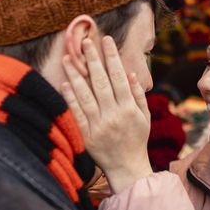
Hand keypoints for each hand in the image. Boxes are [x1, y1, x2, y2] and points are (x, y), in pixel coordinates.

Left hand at [61, 36, 152, 192]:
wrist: (127, 168)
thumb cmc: (136, 140)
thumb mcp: (144, 117)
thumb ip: (137, 95)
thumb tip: (130, 73)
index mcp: (129, 109)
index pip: (119, 77)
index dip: (112, 57)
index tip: (106, 41)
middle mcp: (114, 115)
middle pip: (101, 82)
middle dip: (93, 59)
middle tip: (85, 42)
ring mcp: (99, 125)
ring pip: (86, 95)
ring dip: (76, 75)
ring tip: (69, 57)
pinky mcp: (86, 135)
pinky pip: (77, 113)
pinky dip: (70, 98)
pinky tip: (65, 83)